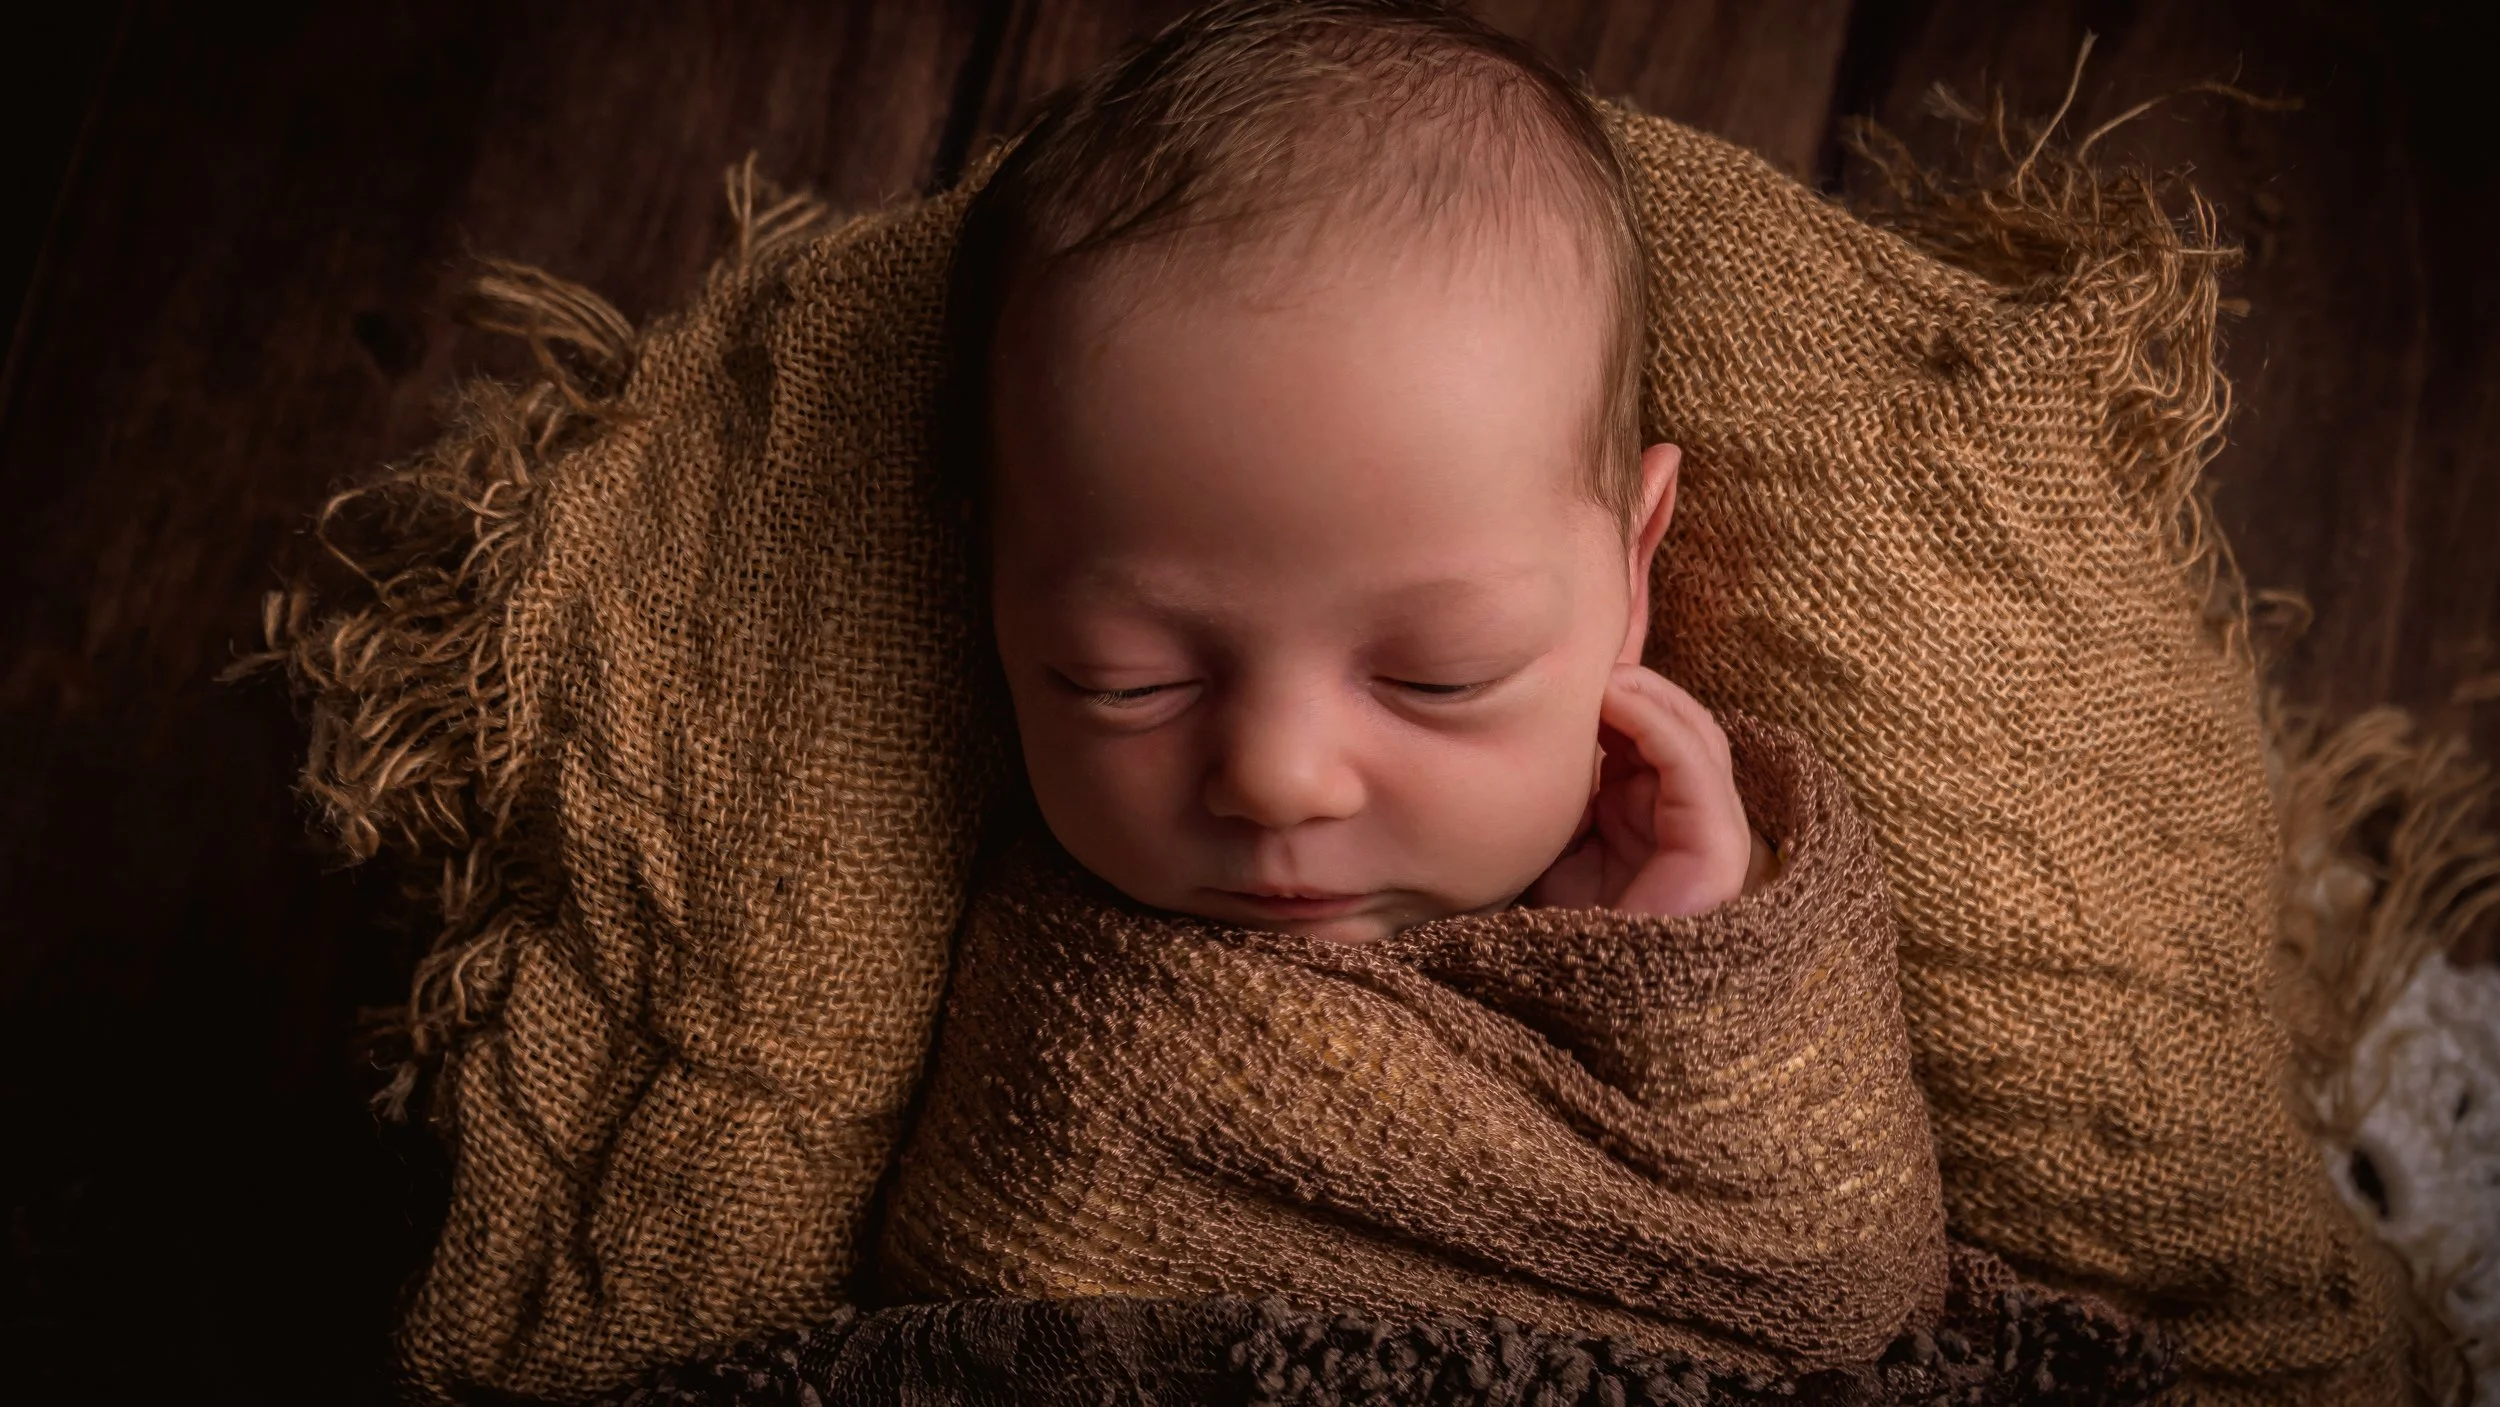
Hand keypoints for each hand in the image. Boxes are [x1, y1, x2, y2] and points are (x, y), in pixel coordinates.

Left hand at [1528, 664, 1771, 917]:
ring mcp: (1711, 836)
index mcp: (1653, 817)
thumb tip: (1533, 722)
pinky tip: (1618, 700)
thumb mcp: (1551, 841)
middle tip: (1588, 662)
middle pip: (1680, 728)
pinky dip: (1658, 725)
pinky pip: (1696, 769)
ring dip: (1649, 697)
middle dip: (1636, 689)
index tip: (1570, 670)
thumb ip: (1561, 788)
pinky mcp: (1718, 852)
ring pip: (1697, 738)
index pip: (1652, 735)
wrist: (1573, 1000)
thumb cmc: (1557, 929)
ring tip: (1603, 677)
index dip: (1618, 697)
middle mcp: (1688, 822)